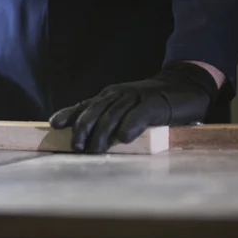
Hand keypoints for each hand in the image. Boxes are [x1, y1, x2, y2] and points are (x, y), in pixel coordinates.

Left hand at [49, 62, 219, 153]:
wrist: (182, 87)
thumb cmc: (148, 103)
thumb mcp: (123, 108)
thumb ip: (106, 119)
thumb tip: (85, 139)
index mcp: (107, 96)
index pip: (83, 106)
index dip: (68, 115)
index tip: (54, 125)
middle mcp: (117, 94)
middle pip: (93, 112)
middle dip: (82, 131)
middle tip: (78, 148)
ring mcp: (134, 98)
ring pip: (112, 116)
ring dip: (101, 135)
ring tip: (95, 151)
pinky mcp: (152, 104)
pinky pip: (137, 116)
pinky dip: (129, 127)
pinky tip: (123, 138)